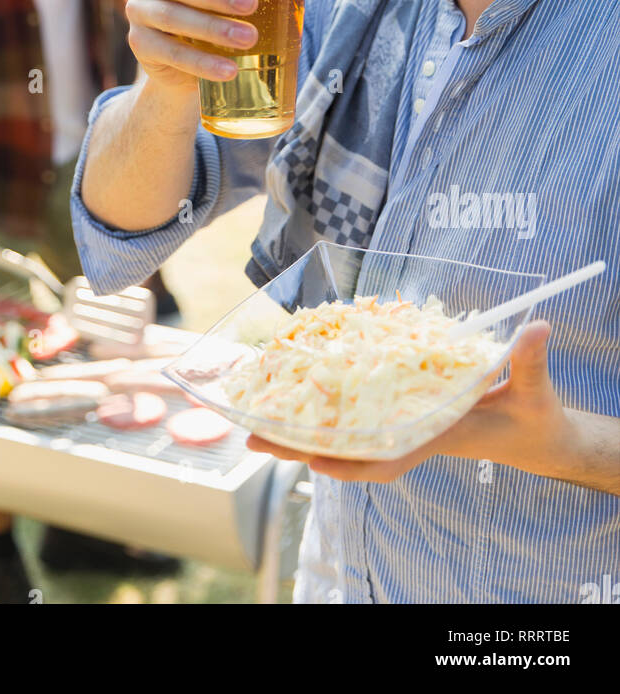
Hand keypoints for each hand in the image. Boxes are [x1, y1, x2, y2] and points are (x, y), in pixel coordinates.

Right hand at [125, 0, 331, 99]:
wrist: (191, 66)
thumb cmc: (220, 12)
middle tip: (251, 4)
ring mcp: (140, 13)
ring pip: (172, 17)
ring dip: (212, 29)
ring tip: (249, 40)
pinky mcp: (142, 46)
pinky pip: (170, 53)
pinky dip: (200, 62)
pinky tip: (228, 70)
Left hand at [245, 322, 573, 482]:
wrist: (536, 434)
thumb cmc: (534, 416)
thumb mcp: (532, 390)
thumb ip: (530, 361)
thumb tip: (537, 327)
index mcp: (437, 435)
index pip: (389, 456)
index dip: (350, 462)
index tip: (313, 461)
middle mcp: (412, 434)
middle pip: (350, 448)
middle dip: (302, 447)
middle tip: (251, 438)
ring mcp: (404, 425)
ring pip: (346, 435)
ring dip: (303, 429)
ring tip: (255, 422)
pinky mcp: (403, 415)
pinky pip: (358, 418)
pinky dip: (328, 411)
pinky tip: (300, 397)